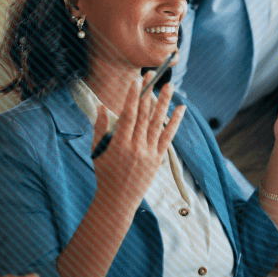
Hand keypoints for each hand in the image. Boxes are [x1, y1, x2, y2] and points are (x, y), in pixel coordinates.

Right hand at [92, 74, 185, 211]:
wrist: (118, 200)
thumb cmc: (104, 175)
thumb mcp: (97, 151)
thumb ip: (100, 128)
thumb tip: (102, 107)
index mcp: (119, 144)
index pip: (128, 115)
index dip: (132, 97)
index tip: (136, 81)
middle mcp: (136, 147)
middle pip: (144, 115)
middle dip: (147, 93)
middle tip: (151, 75)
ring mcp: (149, 153)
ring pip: (157, 123)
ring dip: (164, 103)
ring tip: (169, 86)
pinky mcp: (158, 159)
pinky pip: (168, 137)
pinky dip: (175, 122)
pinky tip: (181, 109)